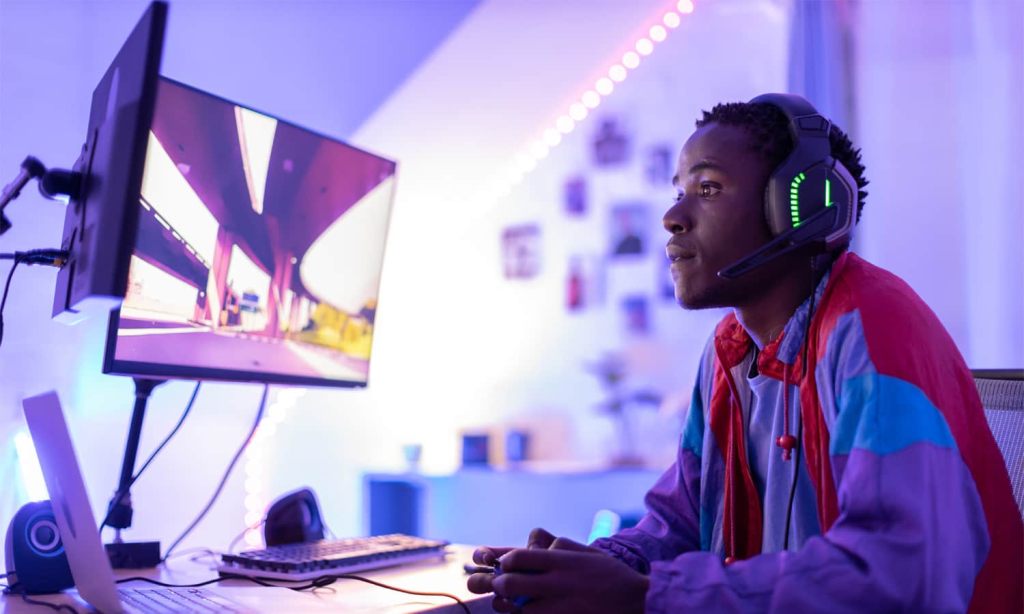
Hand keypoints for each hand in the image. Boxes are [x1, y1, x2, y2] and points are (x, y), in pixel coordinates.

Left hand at [467, 529, 647, 613]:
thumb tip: (532, 542)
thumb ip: (556, 547)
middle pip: (511, 584)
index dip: (501, 560)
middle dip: (493, 585)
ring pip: (517, 609)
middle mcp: (557, 583)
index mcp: (561, 560)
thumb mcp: (584, 552)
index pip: (519, 557)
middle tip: (488, 585)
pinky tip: (520, 613)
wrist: (638, 602)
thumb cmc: (609, 574)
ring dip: (505, 606)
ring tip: (502, 602)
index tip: (497, 562)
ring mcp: (560, 606)